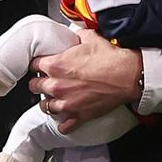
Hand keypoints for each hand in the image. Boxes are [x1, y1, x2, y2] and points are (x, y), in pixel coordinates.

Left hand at [28, 30, 142, 133]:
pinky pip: (64, 126)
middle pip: (34, 86)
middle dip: (39, 82)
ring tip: (52, 99)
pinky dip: (63, 123)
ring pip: (45, 106)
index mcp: (56, 65)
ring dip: (48, 102)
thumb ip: (76, 36)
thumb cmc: (110, 58)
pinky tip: (64, 118)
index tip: (40, 65)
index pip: (34, 65)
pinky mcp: (79, 115)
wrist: (128, 75)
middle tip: (44, 80)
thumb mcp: (90, 38)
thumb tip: (75, 36)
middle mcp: (57, 86)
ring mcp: (67, 103)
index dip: (37, 64)